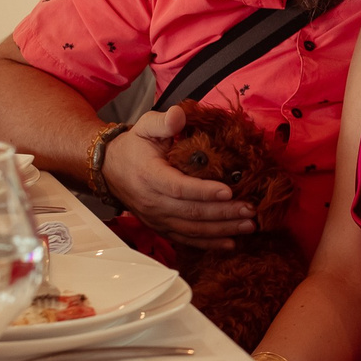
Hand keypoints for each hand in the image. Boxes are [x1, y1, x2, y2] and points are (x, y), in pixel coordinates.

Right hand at [100, 106, 254, 248]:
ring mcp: (157, 218)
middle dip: (223, 213)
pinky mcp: (161, 228)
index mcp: (150, 176)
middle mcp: (153, 202)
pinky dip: (208, 244)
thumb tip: (179, 116)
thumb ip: (162, 121)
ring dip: (222, 230)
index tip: (229, 191)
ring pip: (192, 229)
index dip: (204, 192)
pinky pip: (186, 239)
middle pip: (191, 212)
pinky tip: (230, 243)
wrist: (110, 169)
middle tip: (251, 210)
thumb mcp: (144, 126)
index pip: (179, 188)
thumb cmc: (134, 146)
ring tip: (249, 225)